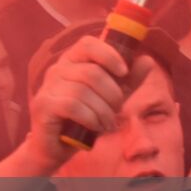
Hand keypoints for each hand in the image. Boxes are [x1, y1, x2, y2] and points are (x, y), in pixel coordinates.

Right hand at [25, 35, 158, 168]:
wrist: (57, 146)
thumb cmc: (84, 119)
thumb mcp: (112, 97)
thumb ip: (128, 80)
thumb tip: (147, 60)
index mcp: (72, 61)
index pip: (88, 44)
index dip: (109, 54)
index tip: (123, 72)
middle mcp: (57, 69)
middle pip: (92, 72)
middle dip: (112, 94)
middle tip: (116, 110)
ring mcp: (48, 86)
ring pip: (84, 91)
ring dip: (103, 111)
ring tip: (105, 123)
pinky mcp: (43, 105)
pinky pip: (73, 106)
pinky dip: (90, 118)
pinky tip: (93, 126)